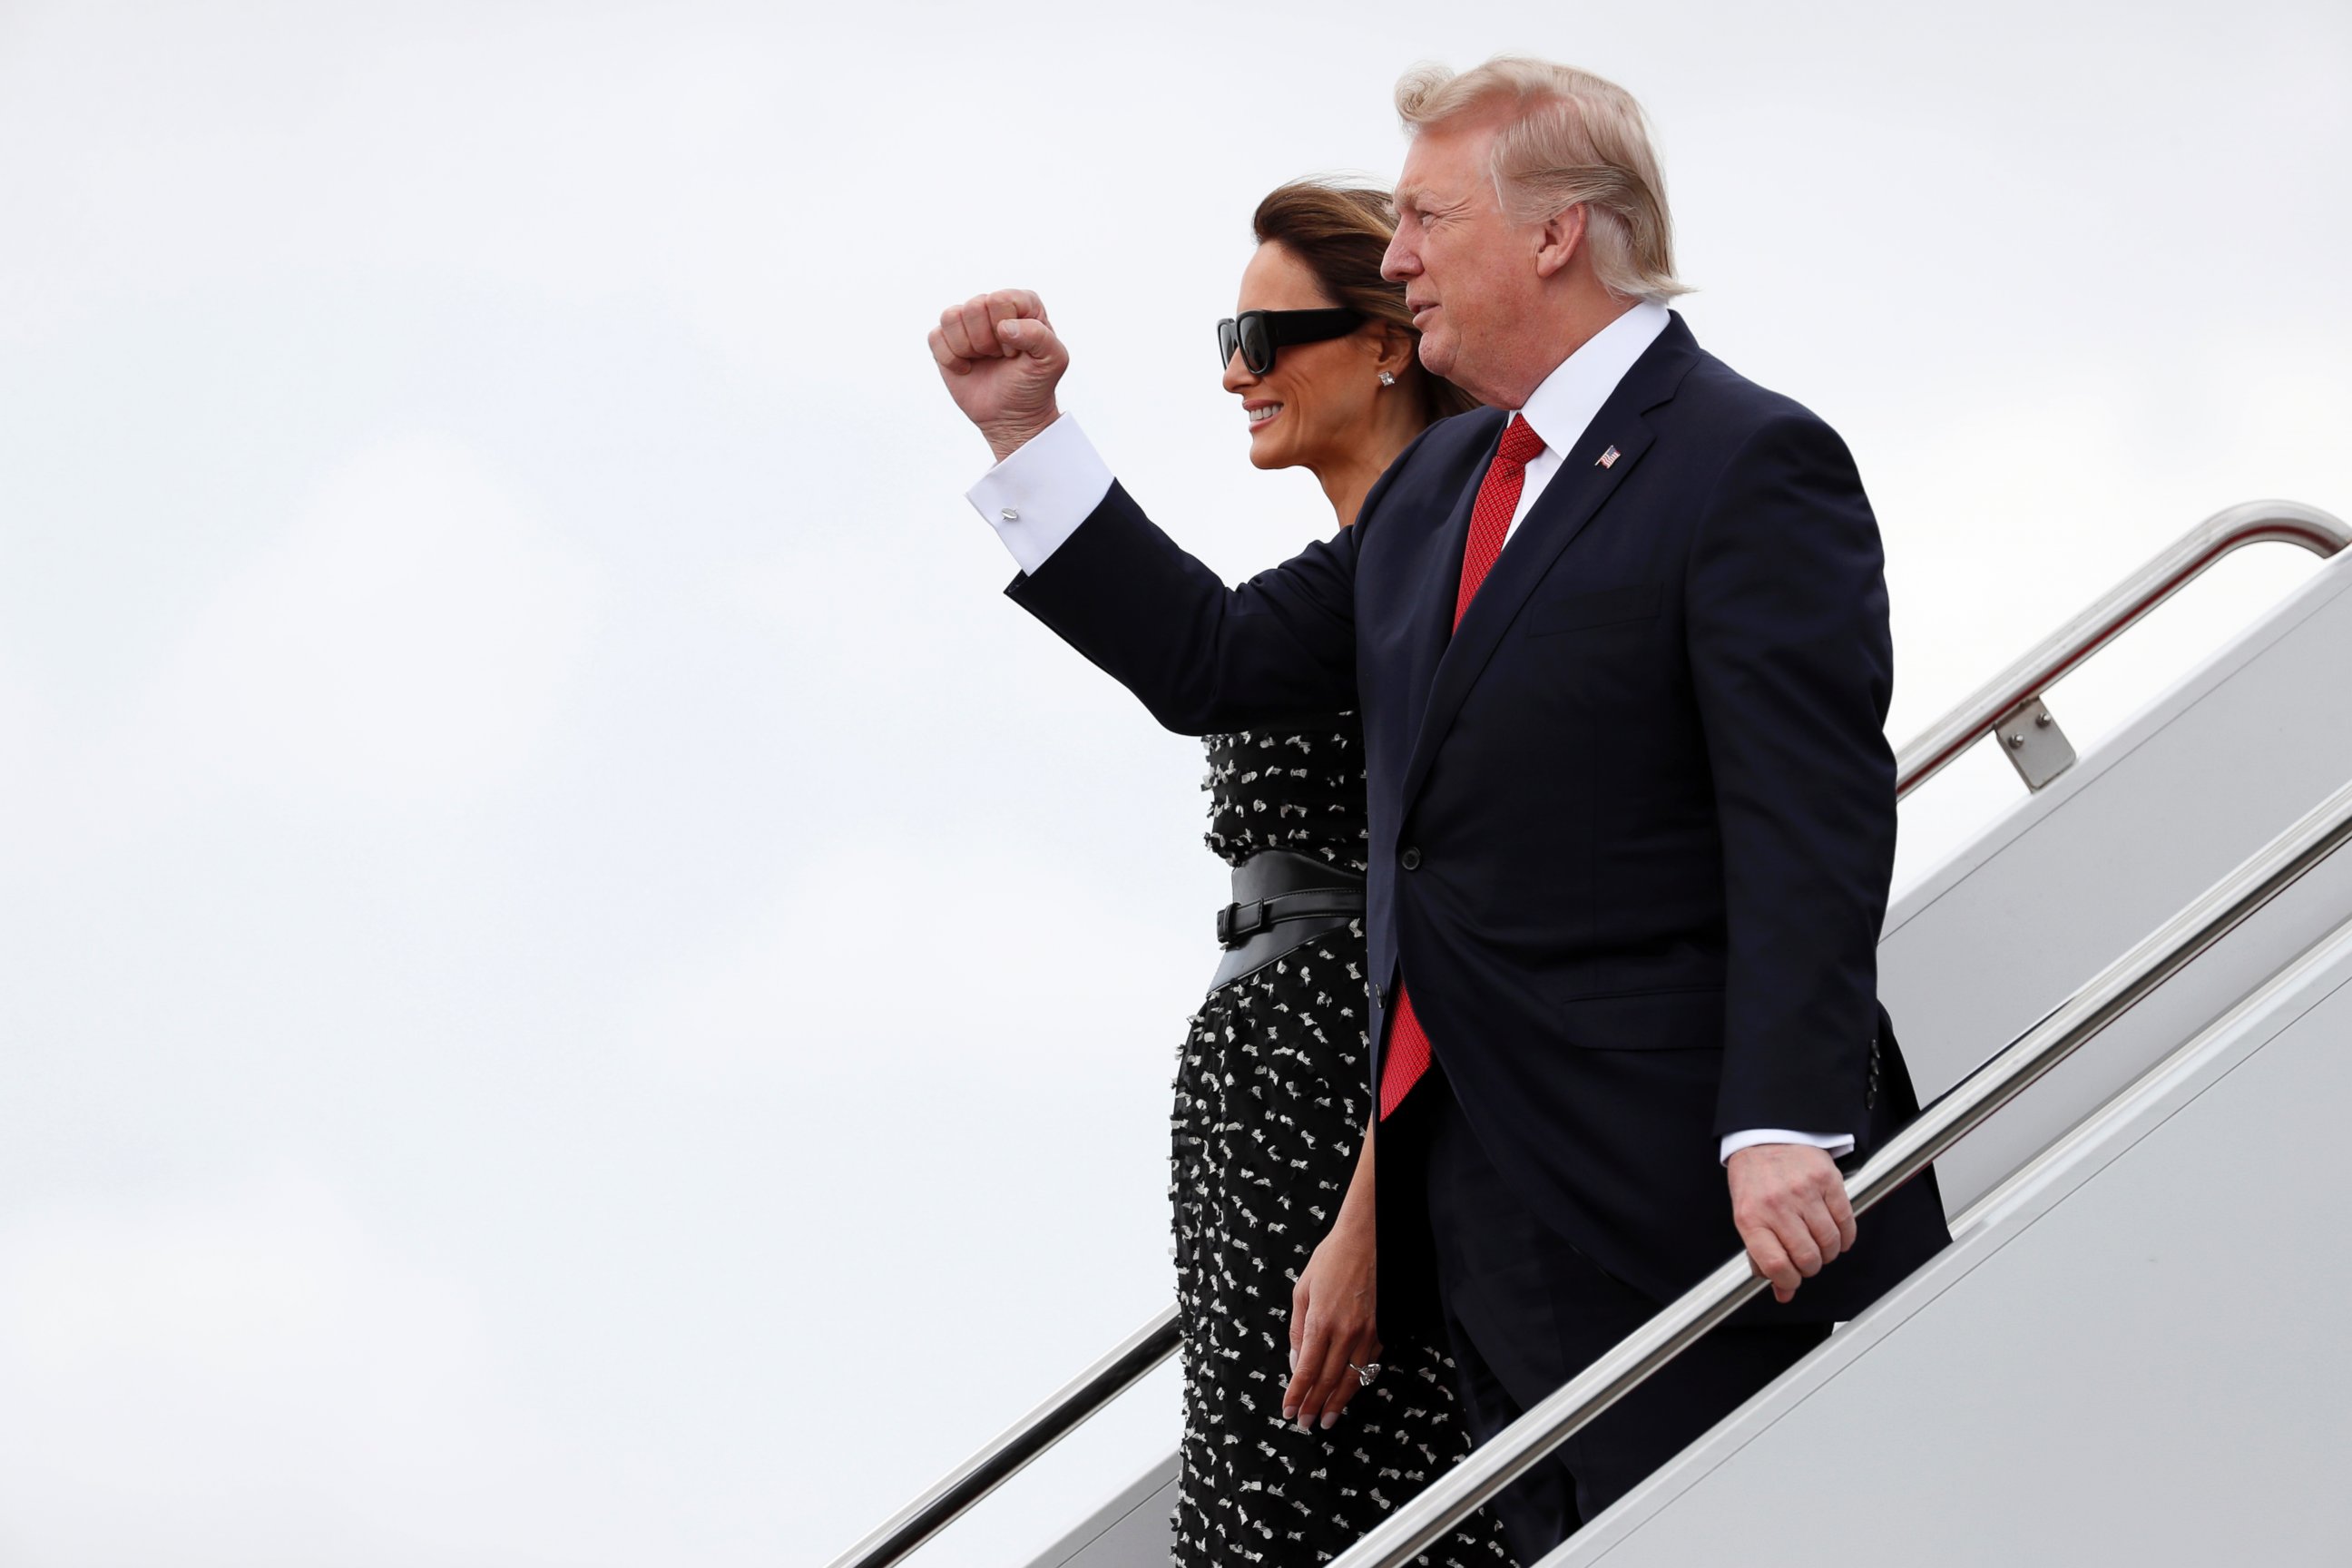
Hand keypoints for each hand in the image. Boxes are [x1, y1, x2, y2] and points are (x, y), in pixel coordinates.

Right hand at [927, 289, 1068, 461]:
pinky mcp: (945, 340)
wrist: (1012, 416)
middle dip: (986, 341)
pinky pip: (935, 336)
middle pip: (973, 307)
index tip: (1016, 352)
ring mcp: (967, 322)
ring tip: (984, 360)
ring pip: (950, 317)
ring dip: (967, 348)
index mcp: (1022, 303)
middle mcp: (993, 306)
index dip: (1006, 329)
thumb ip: (1040, 336)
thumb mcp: (1053, 361)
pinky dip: (950, 359)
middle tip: (999, 357)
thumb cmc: (1034, 385)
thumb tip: (1004, 327)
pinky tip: (966, 368)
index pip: (999, 299)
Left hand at [1283, 1212, 1380, 1431]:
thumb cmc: (1332, 1259)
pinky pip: (1368, 1365)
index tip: (1289, 1411)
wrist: (1369, 1239)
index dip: (1297, 1395)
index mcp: (1320, 1322)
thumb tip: (1297, 1362)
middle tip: (1306, 1423)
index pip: (1306, 1370)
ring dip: (1338, 1403)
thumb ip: (1297, 1330)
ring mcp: (1367, 1334)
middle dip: (1315, 1406)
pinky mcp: (1382, 1331)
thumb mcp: (1302, 1290)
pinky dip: (1357, 1383)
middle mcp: (1345, 1333)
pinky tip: (1349, 1391)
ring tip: (1328, 1419)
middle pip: (1328, 1381)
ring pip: (1352, 1379)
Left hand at [1727, 1143, 1857, 1304]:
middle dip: (1810, 1268)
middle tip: (1807, 1260)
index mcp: (1751, 1217)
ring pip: (1829, 1243)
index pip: (1775, 1265)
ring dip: (1828, 1253)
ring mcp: (1803, 1191)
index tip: (1791, 1281)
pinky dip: (1845, 1237)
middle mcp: (1777, 1204)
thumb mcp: (1747, 1218)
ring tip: (1820, 1245)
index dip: (1788, 1282)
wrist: (1765, 1138)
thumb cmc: (1755, 1182)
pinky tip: (1836, 1234)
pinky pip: (1846, 1222)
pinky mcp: (1827, 1180)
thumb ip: (1762, 1257)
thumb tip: (1783, 1293)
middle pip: (1807, 1258)